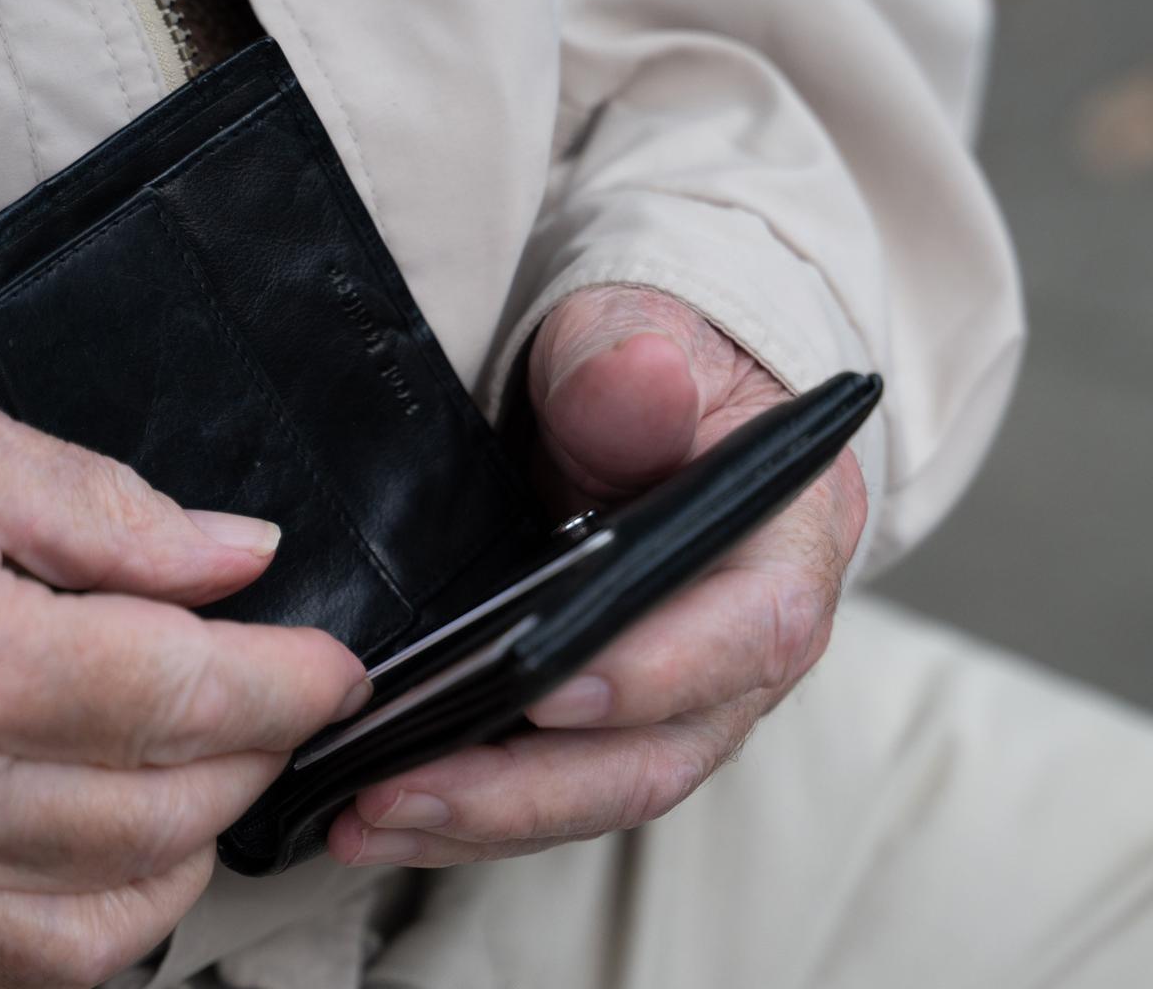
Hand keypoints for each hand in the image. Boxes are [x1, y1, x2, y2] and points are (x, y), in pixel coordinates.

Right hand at [0, 366, 368, 987]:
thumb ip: (116, 513)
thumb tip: (241, 558)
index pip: (185, 696)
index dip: (292, 683)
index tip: (333, 669)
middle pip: (166, 810)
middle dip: (255, 754)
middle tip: (270, 700)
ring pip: (112, 920)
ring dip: (191, 847)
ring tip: (199, 774)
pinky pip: (12, 980)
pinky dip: (97, 931)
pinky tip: (112, 863)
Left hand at [328, 286, 865, 865]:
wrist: (647, 396)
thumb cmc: (657, 365)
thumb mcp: (644, 333)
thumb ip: (634, 364)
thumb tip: (639, 379)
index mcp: (787, 550)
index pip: (748, 632)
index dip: (655, 673)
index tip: (547, 691)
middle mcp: (749, 651)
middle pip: (658, 753)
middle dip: (529, 789)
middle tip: (406, 790)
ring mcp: (684, 702)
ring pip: (598, 792)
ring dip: (481, 819)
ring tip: (365, 820)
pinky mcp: (618, 726)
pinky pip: (555, 791)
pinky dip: (471, 813)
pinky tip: (381, 815)